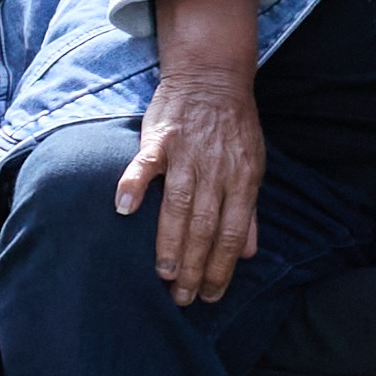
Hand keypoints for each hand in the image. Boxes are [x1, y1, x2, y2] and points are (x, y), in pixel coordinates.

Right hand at [119, 0, 264, 304]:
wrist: (213, 77)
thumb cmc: (233, 127)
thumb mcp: (252, 167)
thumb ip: (248, 210)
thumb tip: (248, 251)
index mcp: (243, 181)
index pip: (233, 234)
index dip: (223, 268)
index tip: (212, 296)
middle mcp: (218, 171)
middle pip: (206, 228)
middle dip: (196, 267)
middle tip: (183, 298)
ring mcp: (189, 155)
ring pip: (179, 206)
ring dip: (170, 242)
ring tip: (164, 274)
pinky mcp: (161, 139)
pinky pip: (145, 165)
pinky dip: (134, 185)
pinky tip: (124, 210)